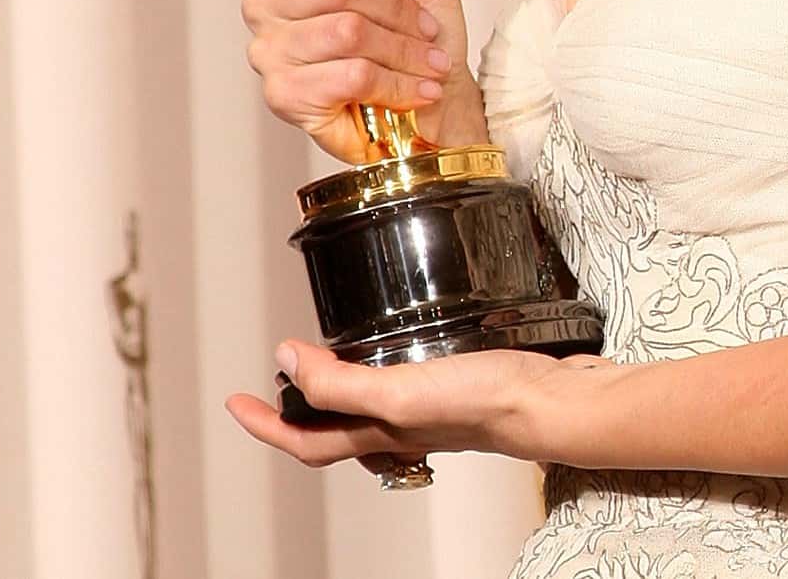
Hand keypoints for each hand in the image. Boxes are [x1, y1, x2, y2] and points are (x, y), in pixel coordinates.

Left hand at [225, 338, 603, 469]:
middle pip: (332, 429)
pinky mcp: (458, 385)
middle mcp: (399, 427)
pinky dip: (384, 369)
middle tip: (275, 379)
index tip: (234, 401)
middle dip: (298, 409)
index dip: (265, 424)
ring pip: (368, 409)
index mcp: (379, 433)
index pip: (305, 439)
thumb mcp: (400, 391)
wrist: (553, 403)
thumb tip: (285, 361)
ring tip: (326, 360)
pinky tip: (400, 348)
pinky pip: (403, 384)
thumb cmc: (484, 404)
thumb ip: (341, 383)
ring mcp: (430, 409)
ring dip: (339, 390)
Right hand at [243, 0, 473, 162]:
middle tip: (424, 27)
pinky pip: (350, 77)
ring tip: (425, 62)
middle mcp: (270, 0)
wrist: (435, 91)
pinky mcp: (284, 95)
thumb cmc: (421, 23)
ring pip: (348, 33)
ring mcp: (270, 49)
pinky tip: (411, 88)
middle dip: (397, 9)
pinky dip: (396, 84)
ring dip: (405, 50)